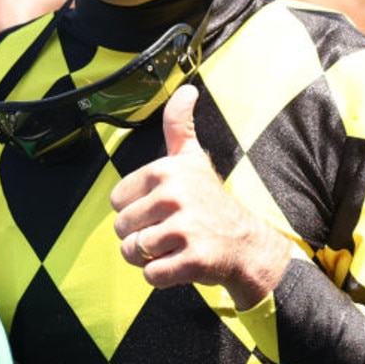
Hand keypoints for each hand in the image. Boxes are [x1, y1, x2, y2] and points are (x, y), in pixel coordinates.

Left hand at [110, 85, 292, 308]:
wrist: (247, 245)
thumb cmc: (211, 202)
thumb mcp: (193, 158)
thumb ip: (179, 125)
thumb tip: (186, 88)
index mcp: (166, 170)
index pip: (117, 201)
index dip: (136, 210)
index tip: (162, 209)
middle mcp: (174, 195)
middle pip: (122, 228)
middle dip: (140, 236)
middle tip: (169, 232)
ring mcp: (184, 228)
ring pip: (133, 251)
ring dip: (149, 257)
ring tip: (173, 247)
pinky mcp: (192, 259)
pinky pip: (151, 274)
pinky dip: (162, 275)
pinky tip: (181, 262)